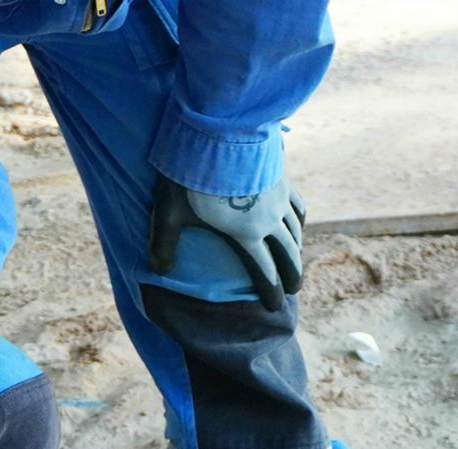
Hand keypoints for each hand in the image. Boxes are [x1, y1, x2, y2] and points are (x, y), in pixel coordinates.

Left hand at [149, 175, 306, 311]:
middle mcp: (269, 220)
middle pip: (288, 254)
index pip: (264, 271)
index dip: (270, 292)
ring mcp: (278, 197)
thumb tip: (159, 269)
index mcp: (246, 235)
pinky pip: (296, 204)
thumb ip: (165, 243)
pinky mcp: (280, 177)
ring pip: (295, 230)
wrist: (217, 132)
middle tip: (293, 289)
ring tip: (296, 258)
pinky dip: (298, 219)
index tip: (274, 306)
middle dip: (291, 274)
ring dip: (297, 249)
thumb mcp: (170, 212)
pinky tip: (297, 221)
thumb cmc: (191, 175)